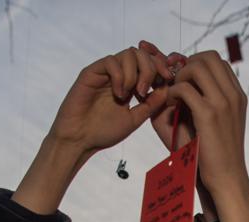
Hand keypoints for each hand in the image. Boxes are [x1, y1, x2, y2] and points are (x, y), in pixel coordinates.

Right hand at [13, 48, 170, 213]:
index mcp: (130, 83)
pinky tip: (119, 94)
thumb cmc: (104, 132)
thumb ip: (151, 104)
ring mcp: (105, 72)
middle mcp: (118, 74)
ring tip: (130, 95)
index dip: (161, 65)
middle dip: (151, 68)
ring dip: (135, 74)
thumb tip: (168, 88)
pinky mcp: (91, 72)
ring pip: (128, 54)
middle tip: (146, 91)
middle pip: (141, 53)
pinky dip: (119, 76)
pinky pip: (110, 61)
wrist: (80, 141)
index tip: (168, 79)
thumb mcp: (136, 119)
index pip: (149, 62)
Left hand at [138, 41, 218, 221]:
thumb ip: (204, 101)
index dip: (197, 64)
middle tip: (176, 84)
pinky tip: (170, 106)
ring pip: (197, 66)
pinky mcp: (209, 114)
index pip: (218, 61)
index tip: (184, 80)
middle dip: (187, 64)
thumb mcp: (216, 123)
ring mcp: (224, 102)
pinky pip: (184, 88)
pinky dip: (173, 93)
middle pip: (208, 57)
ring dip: (179, 76)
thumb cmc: (217, 155)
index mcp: (237, 95)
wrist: (226, 178)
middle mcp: (234, 94)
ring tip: (173, 95)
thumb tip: (183, 83)